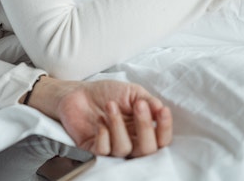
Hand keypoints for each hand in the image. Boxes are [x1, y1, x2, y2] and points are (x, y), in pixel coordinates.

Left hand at [24, 76, 172, 157]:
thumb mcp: (132, 92)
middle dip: (145, 126)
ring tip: (110, 105)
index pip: (161, 139)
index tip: (161, 111)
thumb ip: (148, 101)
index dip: (165, 128)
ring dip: (118, 125)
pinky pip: (104, 151)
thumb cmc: (107, 93)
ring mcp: (112, 147)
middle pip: (147, 149)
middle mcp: (130, 141)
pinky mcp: (94, 149)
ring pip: (124, 149)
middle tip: (138, 105)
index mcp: (142, 130)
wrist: (78, 92)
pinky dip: (103, 135)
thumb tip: (161, 109)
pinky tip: (99, 121)